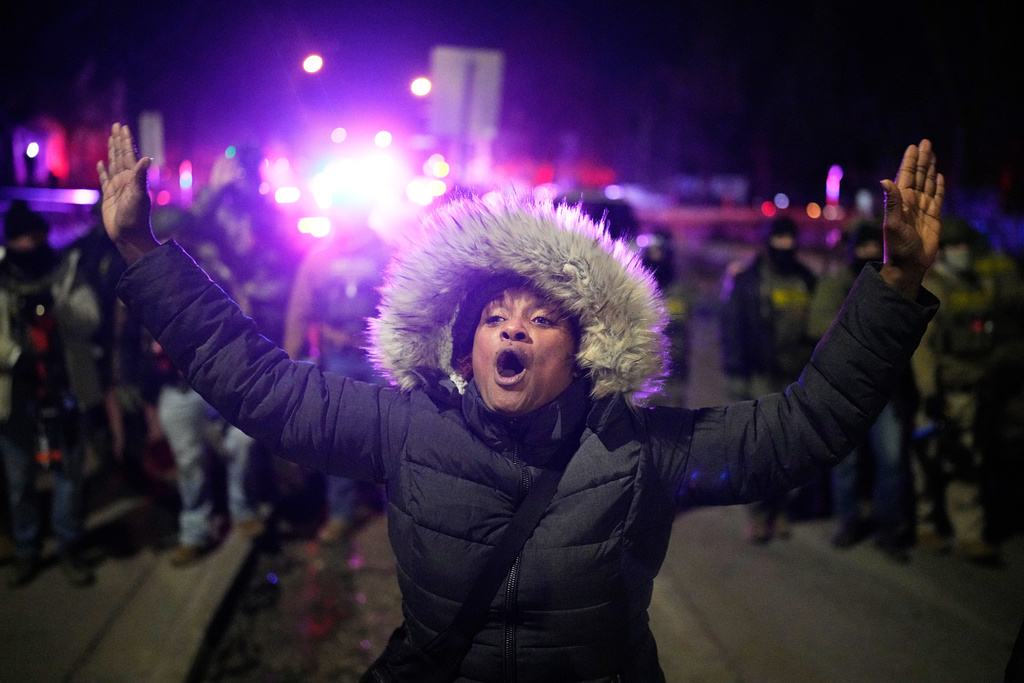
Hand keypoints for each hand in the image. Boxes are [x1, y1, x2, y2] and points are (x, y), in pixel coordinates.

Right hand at [96, 123, 156, 263]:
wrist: (129, 236)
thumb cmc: (136, 217)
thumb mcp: (139, 195)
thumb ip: (141, 176)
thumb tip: (146, 158)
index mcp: (134, 178)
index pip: (129, 155)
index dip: (126, 141)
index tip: (123, 127)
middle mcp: (126, 180)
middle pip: (121, 156)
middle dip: (119, 141)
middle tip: (117, 126)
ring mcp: (117, 188)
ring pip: (113, 165)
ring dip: (112, 152)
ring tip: (111, 139)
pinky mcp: (109, 196)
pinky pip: (105, 179)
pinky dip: (103, 171)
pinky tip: (101, 163)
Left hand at [879, 139, 944, 297]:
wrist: (909, 264)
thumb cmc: (898, 246)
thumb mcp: (893, 223)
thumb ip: (892, 202)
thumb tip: (885, 180)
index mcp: (900, 201)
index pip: (906, 176)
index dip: (910, 161)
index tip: (913, 146)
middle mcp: (911, 202)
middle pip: (918, 176)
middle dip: (922, 159)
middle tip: (926, 142)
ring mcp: (923, 209)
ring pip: (929, 184)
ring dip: (930, 169)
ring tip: (932, 154)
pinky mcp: (934, 217)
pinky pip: (938, 198)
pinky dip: (939, 187)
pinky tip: (940, 177)